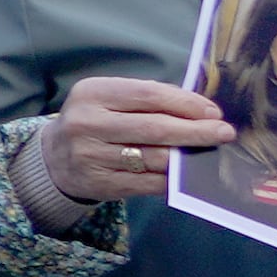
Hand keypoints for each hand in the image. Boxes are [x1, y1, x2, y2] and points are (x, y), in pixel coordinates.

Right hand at [31, 73, 232, 205]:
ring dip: (186, 157)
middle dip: (196, 131)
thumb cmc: (95, 122)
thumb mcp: (110, 100)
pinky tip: (185, 175)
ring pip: (154, 158)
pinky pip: (148, 183)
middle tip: (224, 133)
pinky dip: (172, 180)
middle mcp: (87, 123)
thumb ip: (149, 100)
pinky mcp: (99, 183)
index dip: (186, 103)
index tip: (213, 112)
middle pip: (155, 127)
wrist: (53, 158)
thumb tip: (203, 110)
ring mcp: (90, 156)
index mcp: (92, 93)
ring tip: (205, 153)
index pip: (149, 95)